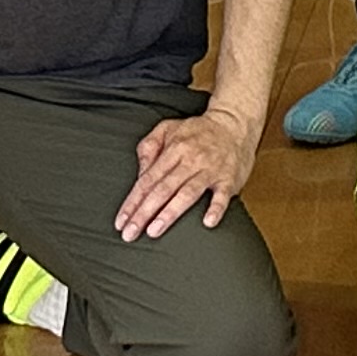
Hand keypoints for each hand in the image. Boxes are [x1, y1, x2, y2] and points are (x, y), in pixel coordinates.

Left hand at [116, 104, 263, 236]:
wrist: (235, 122)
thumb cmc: (198, 130)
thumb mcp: (168, 128)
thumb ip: (149, 147)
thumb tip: (140, 173)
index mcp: (174, 149)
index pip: (148, 179)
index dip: (133, 201)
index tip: (121, 221)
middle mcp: (191, 160)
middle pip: (163, 189)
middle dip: (144, 212)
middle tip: (130, 233)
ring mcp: (210, 169)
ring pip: (187, 193)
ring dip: (170, 212)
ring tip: (154, 230)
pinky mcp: (229, 178)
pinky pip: (222, 194)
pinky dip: (216, 207)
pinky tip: (208, 222)